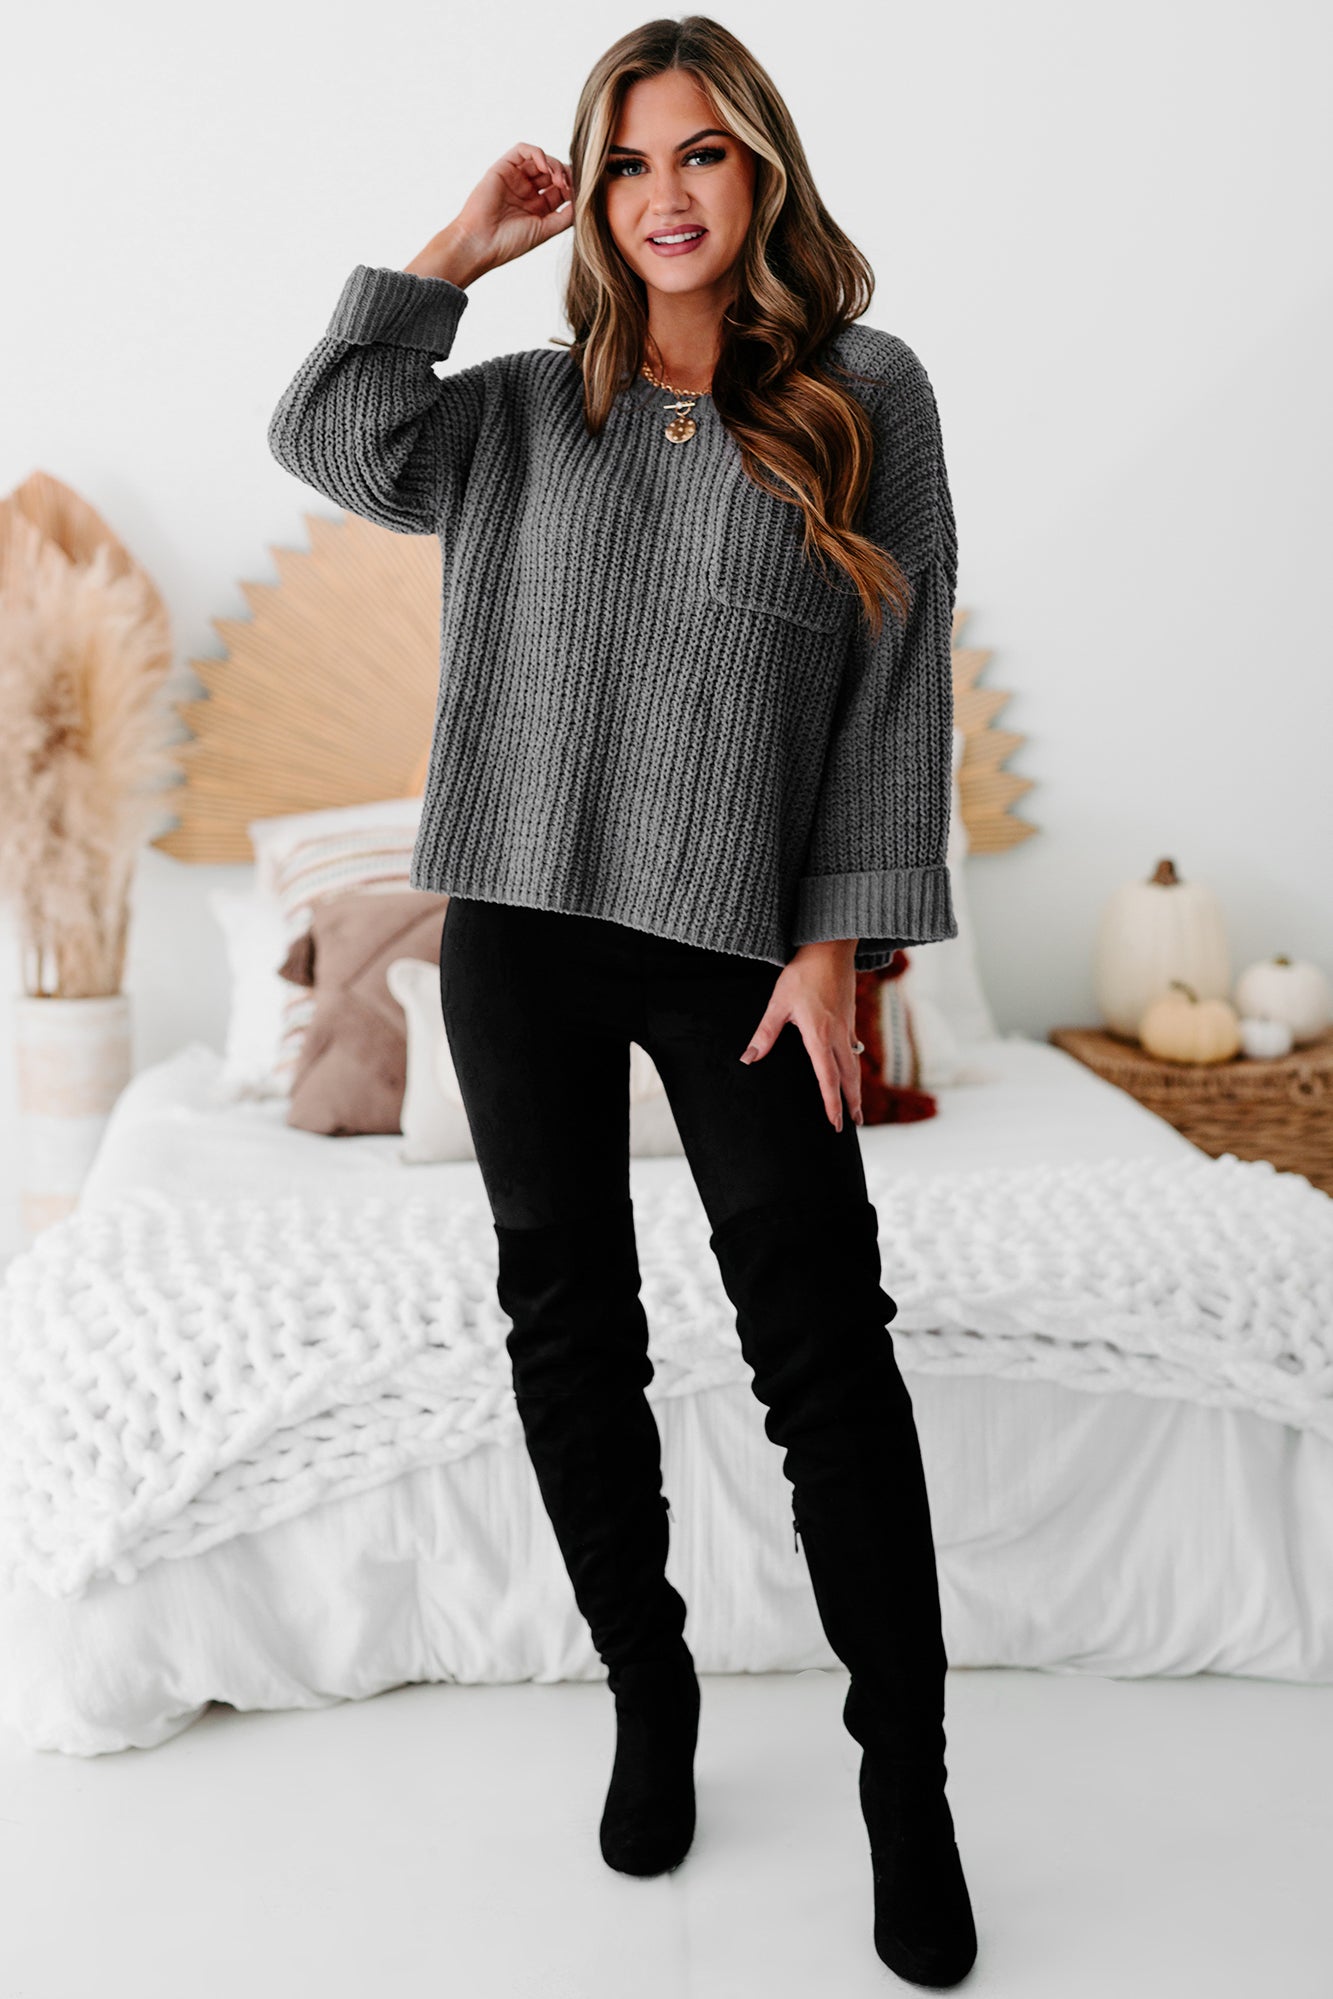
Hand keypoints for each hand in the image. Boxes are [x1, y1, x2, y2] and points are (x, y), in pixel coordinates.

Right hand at [408, 143, 573, 285]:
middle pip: (553, 172)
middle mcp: (527, 191)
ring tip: (557, 178)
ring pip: (540, 160)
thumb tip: (583, 201)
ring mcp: (515, 178)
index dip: (572, 186)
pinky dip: (537, 153)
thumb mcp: (545, 230)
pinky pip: (523, 150)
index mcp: (537, 207)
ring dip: (554, 164)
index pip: (560, 188)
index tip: (581, 193)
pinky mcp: (503, 168)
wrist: (481, 243)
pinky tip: (544, 167)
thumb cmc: (509, 242)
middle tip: (568, 184)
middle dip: (565, 174)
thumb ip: (565, 216)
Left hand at [740, 939, 863, 1130]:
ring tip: (857, 1106)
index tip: (835, 1123)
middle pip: (849, 1077)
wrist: (830, 949)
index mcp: (819, 1036)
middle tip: (854, 1124)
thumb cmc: (803, 973)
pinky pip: (854, 1049)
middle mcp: (838, 1036)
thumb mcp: (778, 1002)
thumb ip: (765, 1032)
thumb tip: (748, 1058)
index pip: (827, 1078)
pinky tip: (851, 1071)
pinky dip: (854, 1067)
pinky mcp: (850, 1018)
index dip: (832, 1103)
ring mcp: (847, 1027)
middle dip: (852, 1102)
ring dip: (856, 1087)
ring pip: (855, 1065)